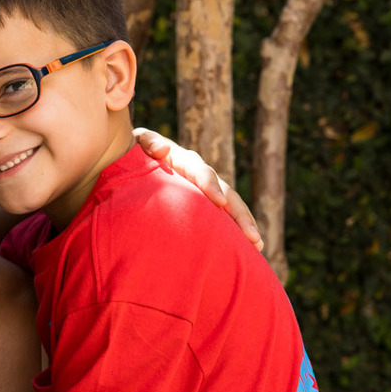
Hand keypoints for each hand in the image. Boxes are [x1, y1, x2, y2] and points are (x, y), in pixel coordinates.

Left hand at [134, 127, 262, 250]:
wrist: (136, 160)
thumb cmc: (134, 153)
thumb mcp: (139, 144)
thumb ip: (148, 143)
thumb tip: (162, 149)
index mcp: (184, 161)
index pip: (200, 172)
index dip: (210, 185)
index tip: (219, 202)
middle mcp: (201, 175)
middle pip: (226, 192)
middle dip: (239, 213)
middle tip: (251, 234)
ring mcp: (206, 191)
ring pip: (231, 206)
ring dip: (244, 224)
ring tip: (257, 245)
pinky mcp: (205, 205)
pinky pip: (225, 218)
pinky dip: (236, 231)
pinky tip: (250, 248)